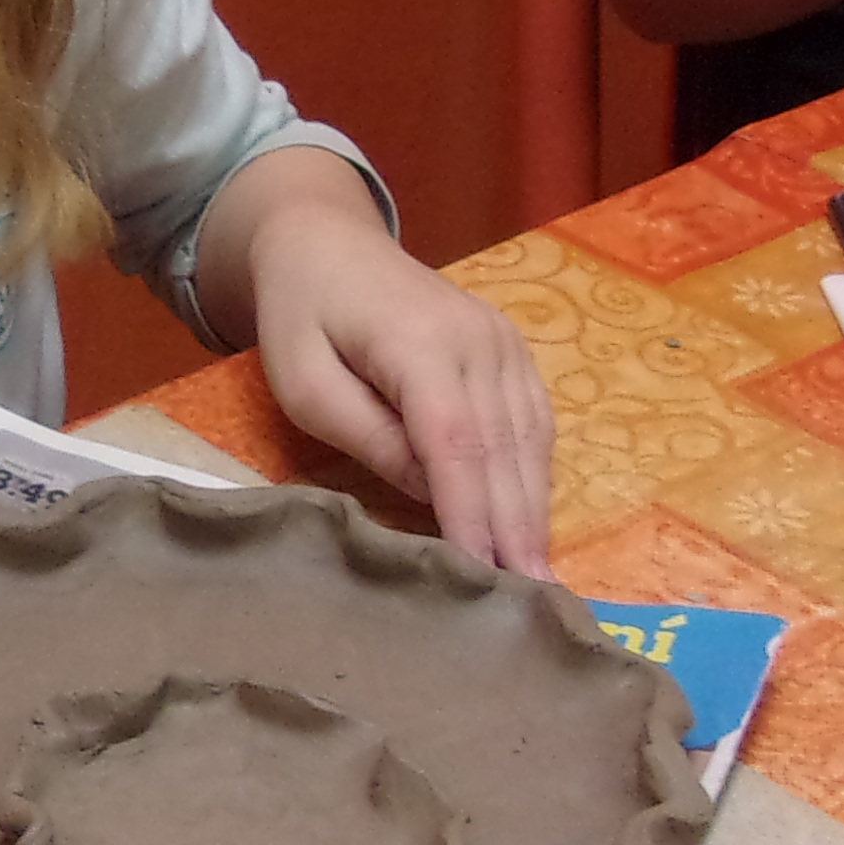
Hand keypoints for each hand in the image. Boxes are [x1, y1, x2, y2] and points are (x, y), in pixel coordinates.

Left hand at [227, 165, 557, 573]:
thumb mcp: (306, 384)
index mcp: (420, 345)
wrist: (328, 243)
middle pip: (504, 448)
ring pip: (529, 439)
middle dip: (517, 528)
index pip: (456, 444)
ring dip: (535, 510)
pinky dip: (536, 474)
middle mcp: (478, 340)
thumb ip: (368, 435)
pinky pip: (534, 420)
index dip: (473, 513)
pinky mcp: (511, 348)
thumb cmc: (303, 317)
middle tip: (532, 601)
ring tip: (539, 579)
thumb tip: (429, 490)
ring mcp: (503, 341)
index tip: (485, 575)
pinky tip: (533, 522)